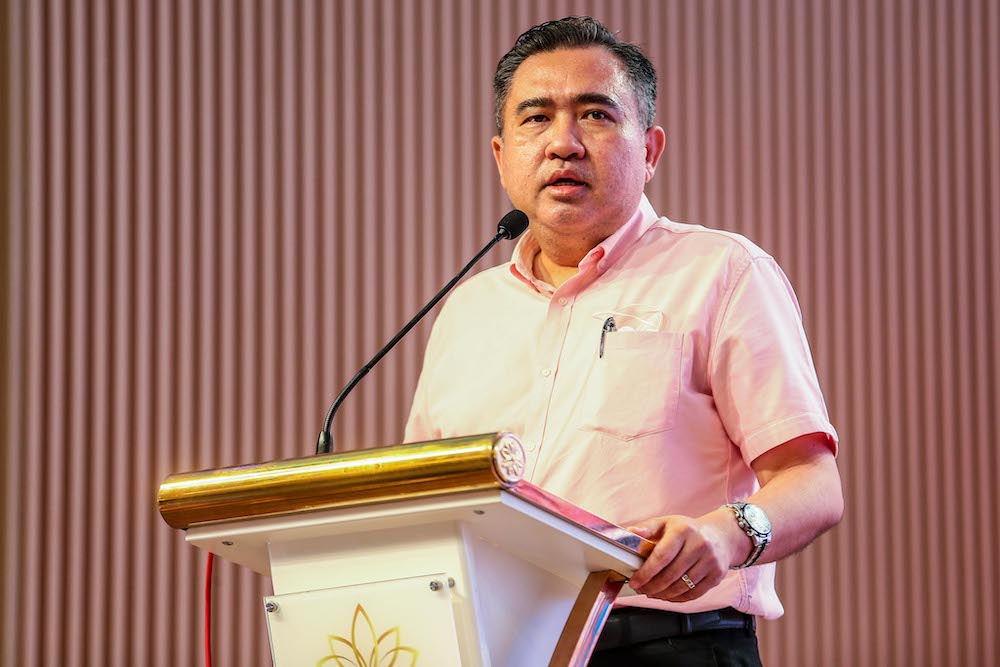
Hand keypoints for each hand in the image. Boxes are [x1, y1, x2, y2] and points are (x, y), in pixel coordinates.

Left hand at [626, 510, 747, 602]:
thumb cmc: (687, 530)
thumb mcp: (666, 523)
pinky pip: (694, 593)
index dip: (646, 572)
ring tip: (652, 593)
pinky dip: (678, 598)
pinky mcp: (717, 575)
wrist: (720, 536)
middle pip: (671, 575)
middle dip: (652, 586)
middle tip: (641, 590)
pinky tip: (668, 596)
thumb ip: (647, 528)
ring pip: (682, 587)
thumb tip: (629, 532)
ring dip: (663, 594)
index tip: (635, 581)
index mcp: (682, 530)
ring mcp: (710, 561)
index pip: (662, 556)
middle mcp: (699, 545)